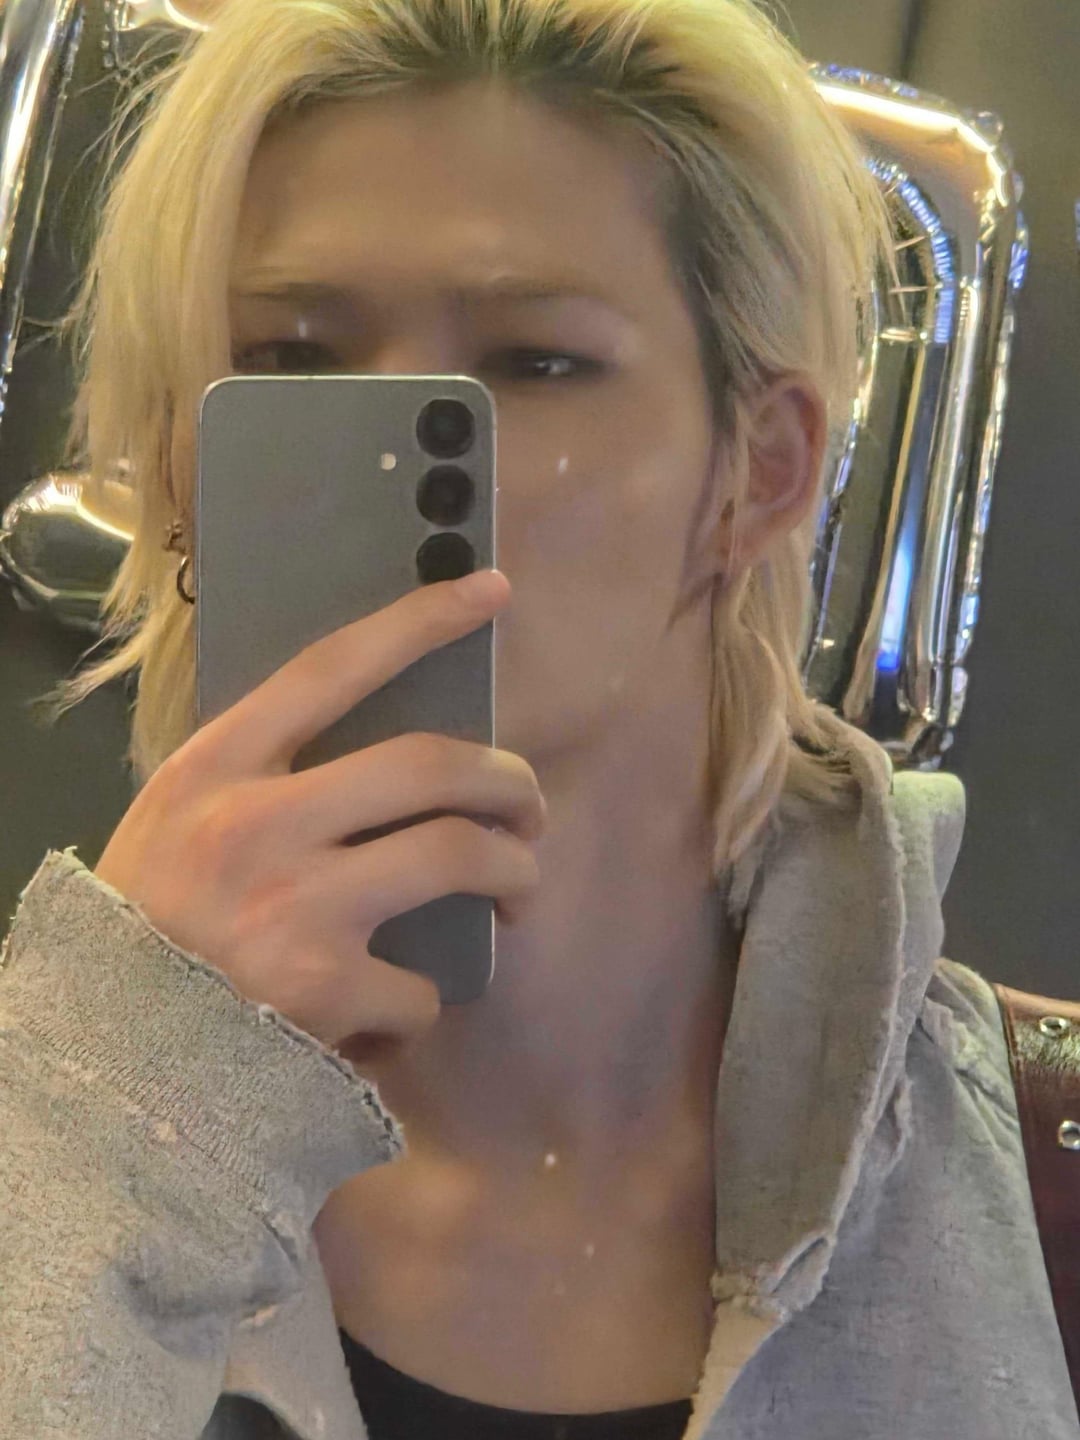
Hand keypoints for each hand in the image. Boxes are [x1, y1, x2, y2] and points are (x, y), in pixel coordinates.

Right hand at [94, 570, 543, 1054]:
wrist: (106, 1058)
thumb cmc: (150, 926)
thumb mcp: (179, 821)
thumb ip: (262, 780)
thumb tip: (386, 766)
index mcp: (218, 766)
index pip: (332, 667)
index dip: (420, 622)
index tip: (491, 589)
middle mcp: (259, 822)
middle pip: (431, 764)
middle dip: (509, 780)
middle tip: (530, 806)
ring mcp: (297, 905)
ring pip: (457, 854)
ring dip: (515, 870)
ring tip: (518, 889)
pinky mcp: (326, 989)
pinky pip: (424, 984)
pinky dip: (428, 998)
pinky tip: (402, 1009)